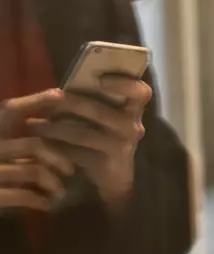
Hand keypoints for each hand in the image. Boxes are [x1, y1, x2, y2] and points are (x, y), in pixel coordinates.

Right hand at [0, 90, 75, 211]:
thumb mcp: (1, 151)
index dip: (35, 100)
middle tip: (70, 170)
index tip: (60, 95)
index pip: (10, 110)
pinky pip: (20, 195)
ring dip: (52, 182)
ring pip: (33, 170)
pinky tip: (46, 205)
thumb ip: (16, 143)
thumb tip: (52, 119)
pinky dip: (38, 200)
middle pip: (34, 144)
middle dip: (58, 157)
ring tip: (59, 192)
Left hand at [29, 74, 151, 212]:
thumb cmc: (107, 135)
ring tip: (33, 124)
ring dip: (54, 128)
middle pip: (103, 112)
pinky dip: (56, 148)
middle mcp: (132, 126)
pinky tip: (40, 143)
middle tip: (51, 99)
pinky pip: (76, 153)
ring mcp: (121, 146)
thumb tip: (64, 85)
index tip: (98, 79)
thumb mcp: (109, 114)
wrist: (115, 174)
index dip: (122, 83)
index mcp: (134, 109)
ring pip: (83, 134)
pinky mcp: (105, 163)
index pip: (141, 92)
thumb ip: (98, 99)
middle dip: (73, 104)